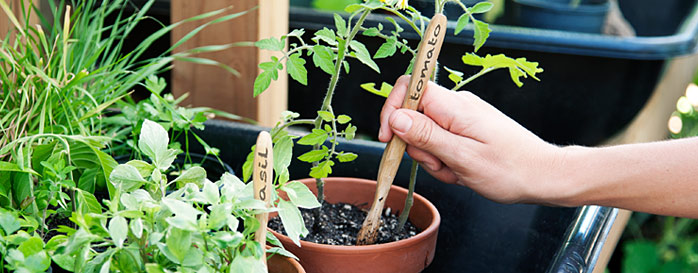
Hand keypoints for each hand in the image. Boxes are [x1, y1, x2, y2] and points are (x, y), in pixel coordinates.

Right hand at [379, 76, 567, 203]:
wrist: (544, 176)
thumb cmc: (510, 169)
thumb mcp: (461, 157)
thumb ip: (426, 136)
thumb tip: (395, 117)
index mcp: (455, 106)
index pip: (409, 88)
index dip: (391, 111)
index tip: (388, 138)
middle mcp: (458, 105)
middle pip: (414, 118)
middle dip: (420, 148)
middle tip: (443, 165)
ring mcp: (463, 117)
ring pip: (427, 135)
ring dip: (435, 159)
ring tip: (458, 171)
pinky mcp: (467, 129)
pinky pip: (442, 142)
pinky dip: (446, 160)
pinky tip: (463, 171)